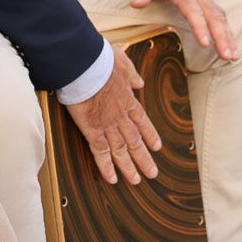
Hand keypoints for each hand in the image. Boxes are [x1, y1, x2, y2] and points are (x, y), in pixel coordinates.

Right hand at [64, 44, 160, 184]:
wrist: (85, 66)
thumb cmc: (100, 60)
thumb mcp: (122, 62)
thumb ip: (131, 74)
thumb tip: (140, 82)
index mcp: (128, 100)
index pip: (142, 122)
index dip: (150, 135)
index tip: (156, 146)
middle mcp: (121, 116)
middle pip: (135, 142)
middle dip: (144, 159)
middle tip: (152, 173)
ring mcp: (107, 125)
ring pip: (121, 151)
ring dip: (129, 167)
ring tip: (136, 181)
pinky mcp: (92, 131)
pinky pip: (101, 153)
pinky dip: (107, 167)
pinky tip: (112, 179)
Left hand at [132, 0, 236, 60]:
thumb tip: (136, 4)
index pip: (193, 11)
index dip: (200, 27)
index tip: (205, 43)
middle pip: (214, 17)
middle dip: (222, 37)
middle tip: (228, 56)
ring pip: (220, 18)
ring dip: (228, 36)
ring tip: (233, 57)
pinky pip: (220, 16)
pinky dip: (227, 31)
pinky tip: (231, 46)